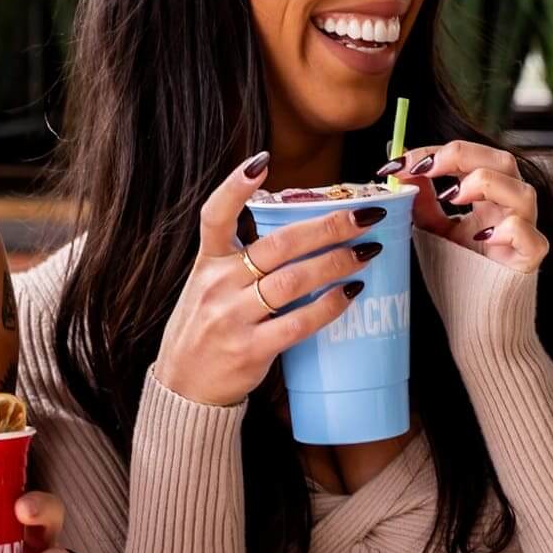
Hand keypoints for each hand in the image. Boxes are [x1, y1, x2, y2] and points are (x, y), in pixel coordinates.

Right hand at [154, 152, 377, 406]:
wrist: (183, 390)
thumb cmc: (205, 333)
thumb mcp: (208, 288)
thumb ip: (241, 262)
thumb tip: (301, 236)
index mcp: (207, 263)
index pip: (214, 215)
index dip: (234, 187)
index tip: (261, 162)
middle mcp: (217, 285)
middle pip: (278, 245)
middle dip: (327, 226)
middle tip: (365, 216)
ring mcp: (232, 318)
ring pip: (293, 280)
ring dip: (337, 262)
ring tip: (368, 252)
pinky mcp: (249, 350)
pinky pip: (297, 322)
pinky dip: (329, 306)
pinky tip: (350, 293)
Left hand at [379, 141, 547, 273]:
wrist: (478, 327)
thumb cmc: (460, 280)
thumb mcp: (433, 233)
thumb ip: (422, 203)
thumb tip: (402, 171)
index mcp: (487, 199)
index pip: (468, 158)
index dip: (434, 152)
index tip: (397, 163)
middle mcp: (508, 209)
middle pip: (501, 161)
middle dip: (461, 155)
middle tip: (424, 167)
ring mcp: (524, 232)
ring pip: (523, 190)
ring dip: (485, 183)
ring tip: (451, 198)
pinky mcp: (529, 259)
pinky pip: (527, 233)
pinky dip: (507, 228)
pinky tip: (481, 237)